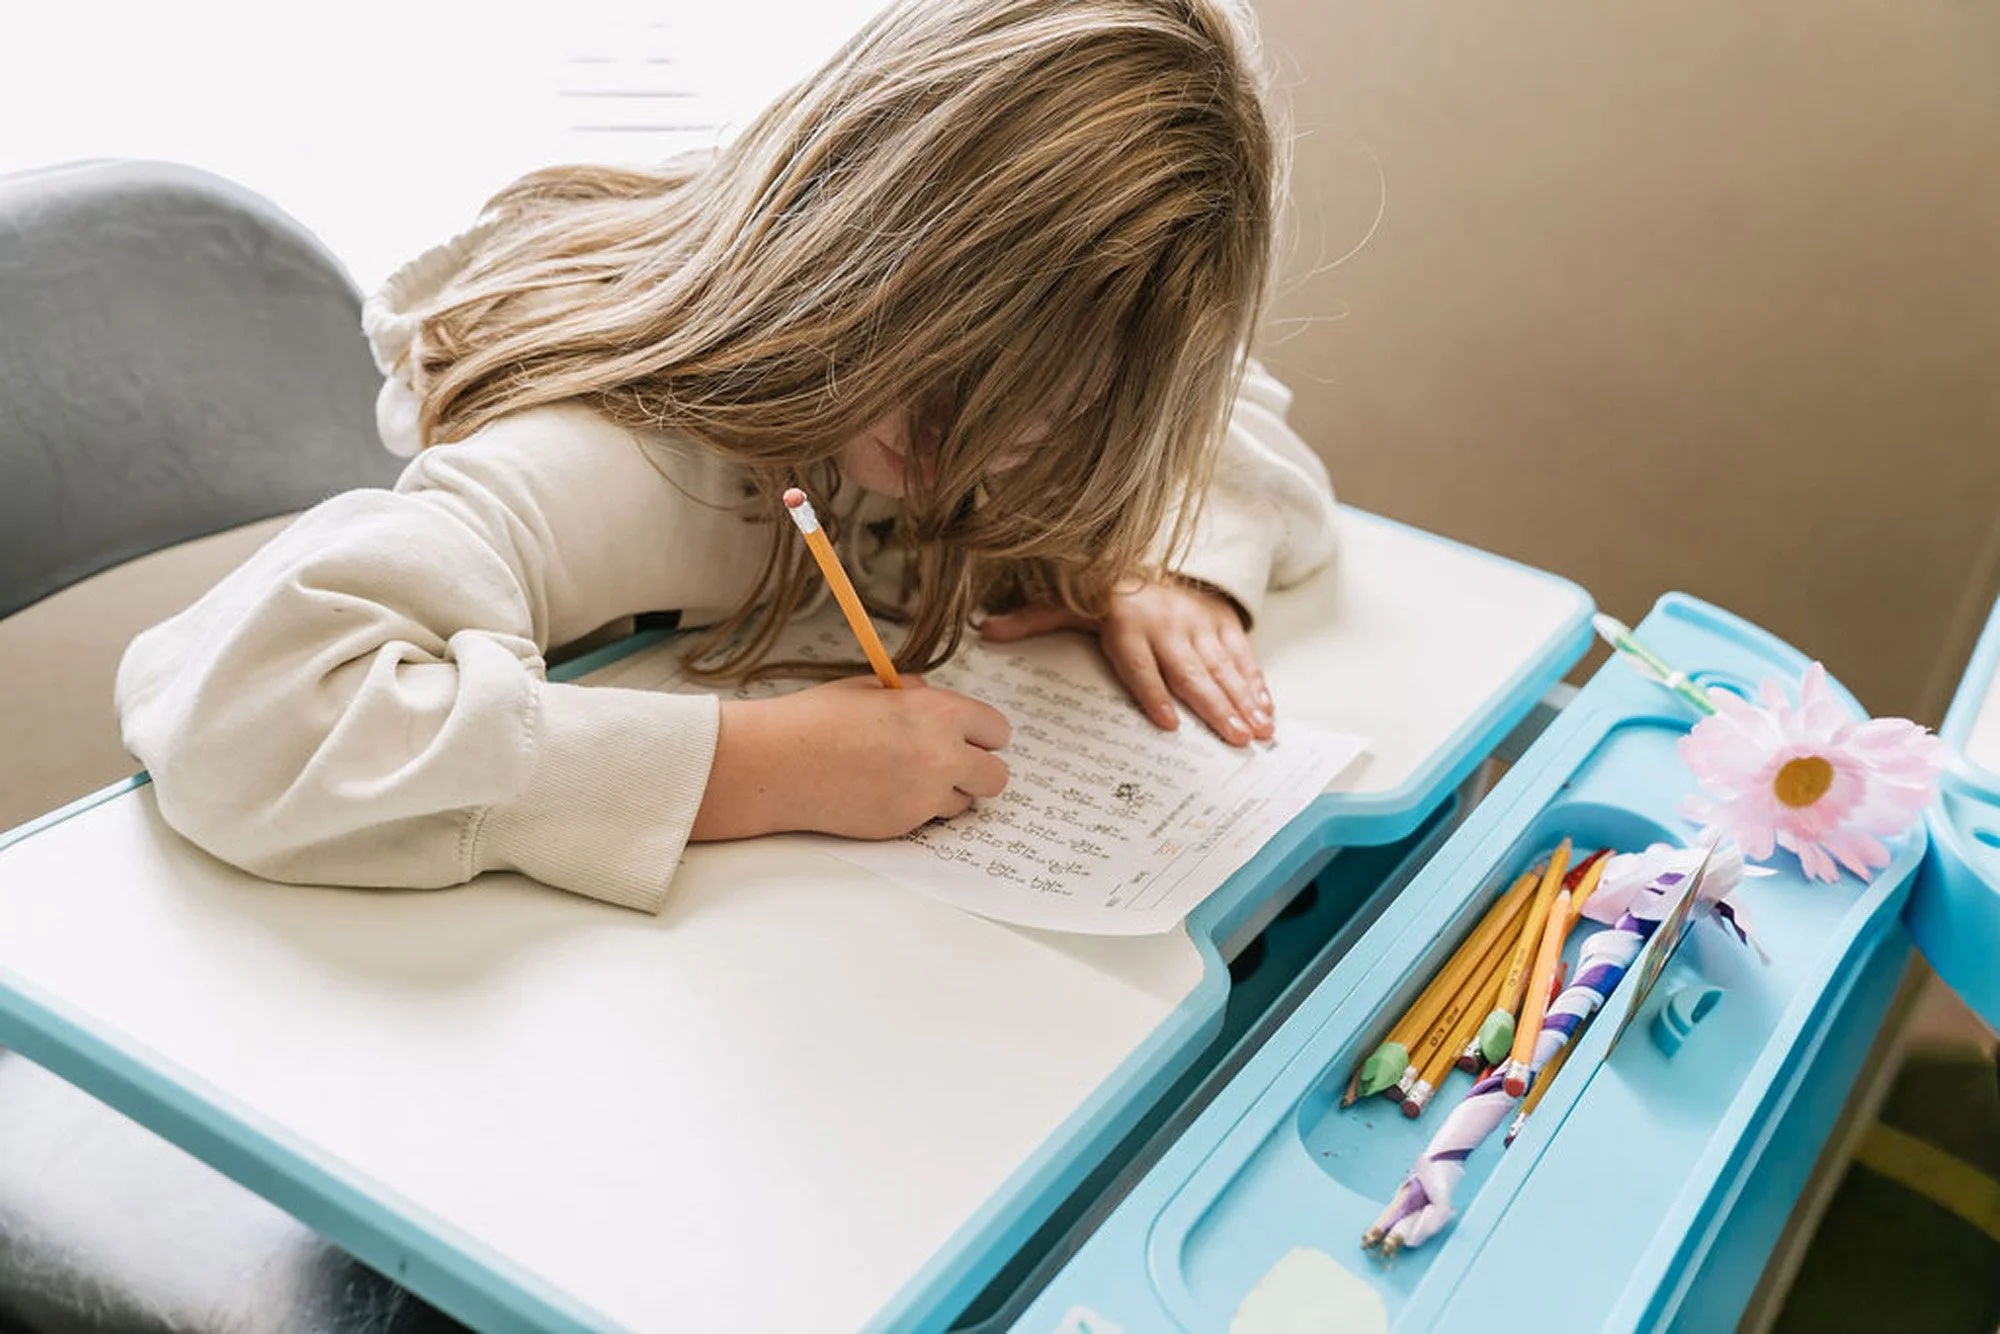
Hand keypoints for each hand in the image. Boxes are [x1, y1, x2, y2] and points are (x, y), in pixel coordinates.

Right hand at [691, 676, 1010, 840]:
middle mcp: (941, 755)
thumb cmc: (817, 719)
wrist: (779, 763)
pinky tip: (882, 792)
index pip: (997, 730)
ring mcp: (925, 795)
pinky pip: (929, 819)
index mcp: (938, 712)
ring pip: (964, 803)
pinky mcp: (905, 824)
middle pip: (996, 776)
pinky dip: (915, 809)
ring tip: (906, 778)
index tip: (968, 738)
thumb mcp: (872, 687)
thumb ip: (914, 693)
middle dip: (977, 770)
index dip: (982, 734)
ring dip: (946, 793)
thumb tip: (932, 697)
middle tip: (950, 764)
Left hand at [978, 579, 1273, 745]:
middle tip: (1235, 738)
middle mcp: (1167, 625)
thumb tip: (985, 630)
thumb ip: (1032, 620)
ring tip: (1257, 732)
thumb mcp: (1067, 602)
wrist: (1151, 557)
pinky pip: (1243, 657)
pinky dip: (1258, 685)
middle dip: (1215, 707)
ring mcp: (1199, 624)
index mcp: (1127, 624)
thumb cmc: (1105, 592)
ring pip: (1223, 668)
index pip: (1140, 664)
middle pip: (1192, 673)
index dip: (1154, 692)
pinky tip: (1268, 713)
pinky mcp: (1222, 624)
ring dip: (1243, 701)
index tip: (1168, 722)